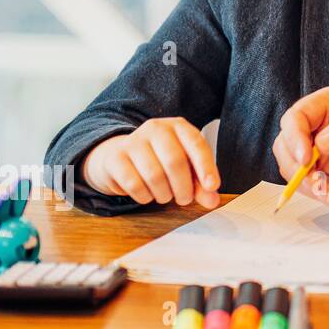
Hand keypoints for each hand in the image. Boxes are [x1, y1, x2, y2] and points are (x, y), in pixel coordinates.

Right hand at [81, 118, 220, 208]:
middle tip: (185, 199)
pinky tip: (147, 194)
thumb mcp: (184, 167)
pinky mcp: (115, 157)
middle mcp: (156, 128)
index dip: (206, 167)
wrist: (118, 156)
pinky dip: (144, 196)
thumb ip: (200, 184)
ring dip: (164, 194)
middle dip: (184, 187)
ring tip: (165, 196)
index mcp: (178, 126)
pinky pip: (134, 184)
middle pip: (175, 162)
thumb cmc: (159, 160)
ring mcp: (133, 141)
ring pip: (154, 176)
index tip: (212, 186)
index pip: (196, 144)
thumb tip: (212, 202)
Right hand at [274, 86, 328, 209]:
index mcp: (328, 105)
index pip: (296, 118)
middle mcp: (320, 129)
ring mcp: (325, 154)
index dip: (294, 137)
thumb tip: (323, 142)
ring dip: (312, 188)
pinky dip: (328, 199)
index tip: (305, 157)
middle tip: (320, 183)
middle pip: (287, 148)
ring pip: (298, 173)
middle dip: (297, 169)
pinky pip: (319, 189)